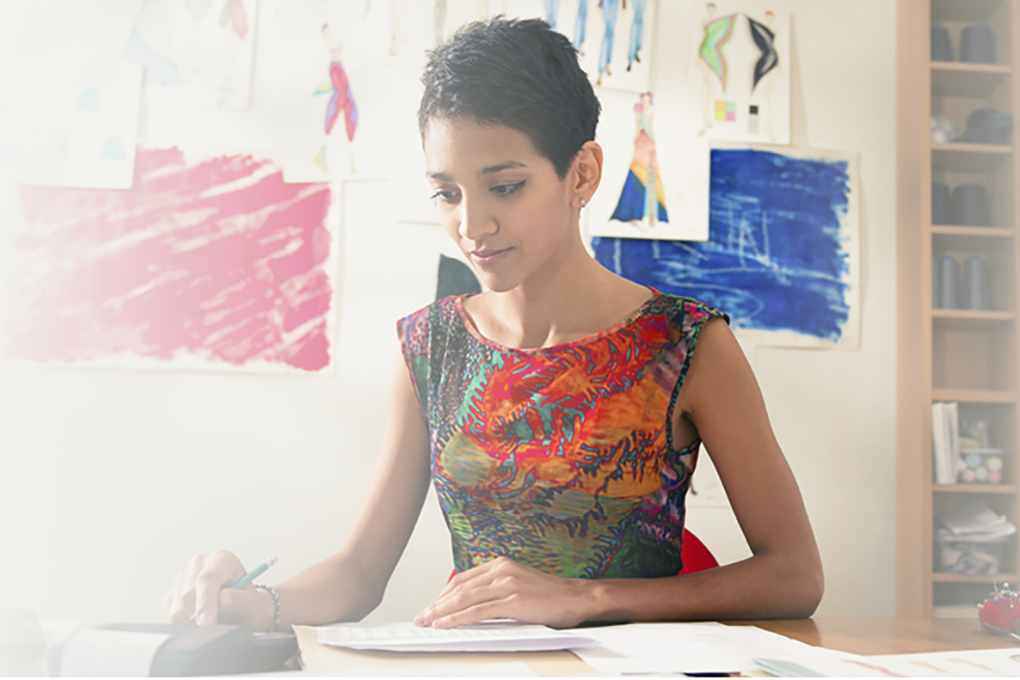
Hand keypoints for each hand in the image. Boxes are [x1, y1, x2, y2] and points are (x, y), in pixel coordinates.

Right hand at [161, 550, 274, 630]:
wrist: (241, 611)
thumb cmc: (248, 605)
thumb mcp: (253, 605)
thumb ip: (240, 601)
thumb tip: (223, 599)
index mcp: (222, 559)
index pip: (208, 578)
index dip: (205, 601)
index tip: (207, 621)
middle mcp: (200, 564)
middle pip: (188, 593)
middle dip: (199, 615)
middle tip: (213, 626)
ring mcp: (184, 578)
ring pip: (177, 607)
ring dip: (191, 621)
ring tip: (211, 621)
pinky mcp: (173, 594)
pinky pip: (169, 614)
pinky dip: (182, 624)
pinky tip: (198, 621)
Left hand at [413, 557, 593, 628]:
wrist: (577, 597)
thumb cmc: (551, 596)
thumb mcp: (519, 585)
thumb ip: (496, 591)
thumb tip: (472, 606)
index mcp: (501, 565)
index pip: (463, 579)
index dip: (443, 594)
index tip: (430, 606)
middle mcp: (501, 570)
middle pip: (459, 588)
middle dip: (436, 604)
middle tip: (421, 616)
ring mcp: (507, 584)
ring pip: (465, 598)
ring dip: (441, 612)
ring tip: (427, 622)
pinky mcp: (513, 601)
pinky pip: (478, 611)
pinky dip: (458, 618)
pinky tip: (445, 624)